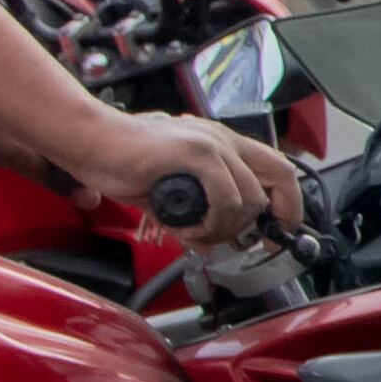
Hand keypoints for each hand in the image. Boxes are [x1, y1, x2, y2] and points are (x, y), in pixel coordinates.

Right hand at [80, 107, 309, 240]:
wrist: (92, 142)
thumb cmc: (124, 160)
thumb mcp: (170, 190)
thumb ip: (194, 212)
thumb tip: (208, 241)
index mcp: (222, 143)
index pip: (277, 167)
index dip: (288, 201)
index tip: (281, 229)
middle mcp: (224, 139)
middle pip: (281, 176)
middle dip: (276, 216)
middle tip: (260, 242)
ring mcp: (212, 143)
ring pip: (250, 197)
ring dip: (228, 228)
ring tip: (198, 236)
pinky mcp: (195, 154)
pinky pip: (225, 199)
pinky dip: (212, 223)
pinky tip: (189, 229)